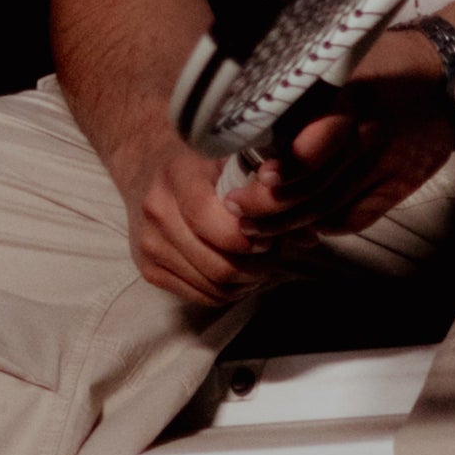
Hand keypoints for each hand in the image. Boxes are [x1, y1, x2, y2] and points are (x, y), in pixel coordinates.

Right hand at [121, 129, 293, 311]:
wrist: (145, 162)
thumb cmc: (202, 159)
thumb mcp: (234, 158)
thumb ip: (271, 193)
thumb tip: (310, 237)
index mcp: (178, 175)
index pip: (215, 224)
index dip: (251, 238)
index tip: (270, 234)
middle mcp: (157, 210)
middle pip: (218, 264)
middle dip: (257, 266)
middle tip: (272, 252)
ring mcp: (149, 243)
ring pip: (213, 285)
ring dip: (246, 281)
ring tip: (259, 262)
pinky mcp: (147, 268)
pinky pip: (200, 296)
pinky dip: (227, 291)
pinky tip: (239, 272)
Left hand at [267, 73, 454, 238]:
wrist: (446, 80)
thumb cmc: (385, 63)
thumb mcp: (342, 63)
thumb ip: (304, 96)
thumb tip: (252, 122)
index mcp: (350, 101)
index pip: (308, 149)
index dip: (279, 171)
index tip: (252, 179)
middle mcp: (368, 137)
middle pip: (312, 186)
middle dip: (269, 204)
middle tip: (237, 208)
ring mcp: (384, 166)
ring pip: (327, 207)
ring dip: (288, 222)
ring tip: (255, 225)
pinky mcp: (397, 187)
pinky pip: (352, 218)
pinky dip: (323, 226)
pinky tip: (300, 226)